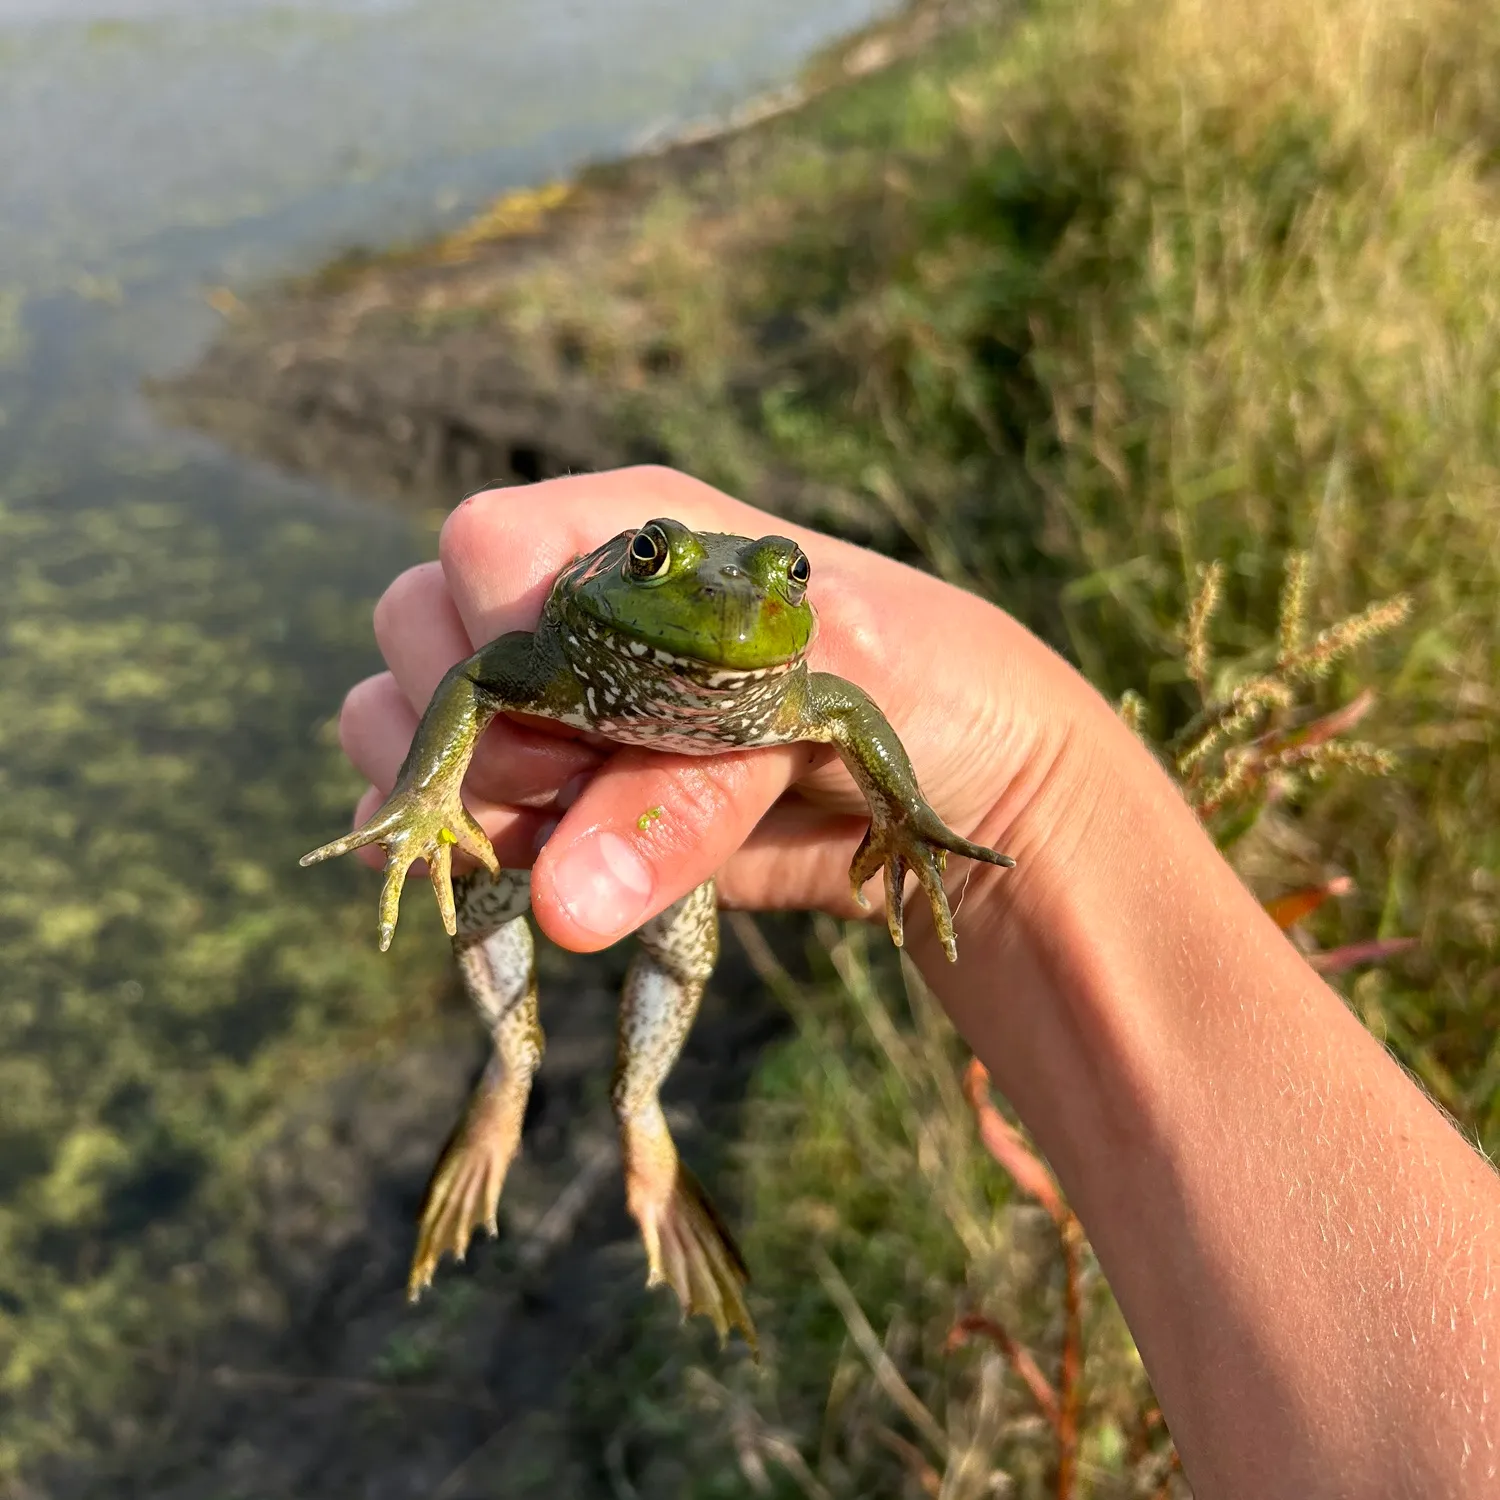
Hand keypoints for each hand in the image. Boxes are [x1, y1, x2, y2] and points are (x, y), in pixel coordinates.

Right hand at [334, 465, 1122, 969]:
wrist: (961, 771)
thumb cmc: (915, 690)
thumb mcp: (814, 719)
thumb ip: (689, 796)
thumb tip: (560, 898)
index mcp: (630, 538)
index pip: (483, 547)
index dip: (512, 635)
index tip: (596, 709)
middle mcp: (573, 605)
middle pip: (418, 629)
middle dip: (484, 726)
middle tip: (590, 777)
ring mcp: (556, 702)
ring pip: (398, 713)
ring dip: (463, 790)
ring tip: (567, 829)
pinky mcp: (556, 793)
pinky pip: (436, 806)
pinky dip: (445, 843)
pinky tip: (508, 870)